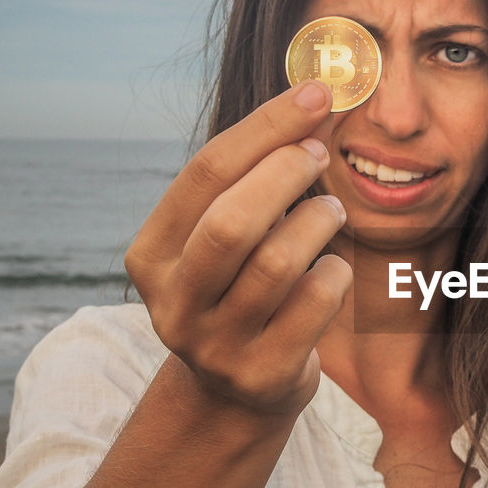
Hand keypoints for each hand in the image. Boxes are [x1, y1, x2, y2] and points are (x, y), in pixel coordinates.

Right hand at [125, 81, 350, 415]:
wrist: (236, 393)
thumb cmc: (240, 289)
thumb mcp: (226, 236)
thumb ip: (253, 176)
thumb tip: (314, 99)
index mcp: (152, 255)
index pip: (206, 172)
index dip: (267, 126)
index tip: (317, 93)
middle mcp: (174, 302)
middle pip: (233, 221)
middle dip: (286, 174)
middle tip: (318, 155)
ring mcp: (216, 344)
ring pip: (279, 263)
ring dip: (319, 221)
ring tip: (329, 211)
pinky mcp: (263, 373)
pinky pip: (315, 302)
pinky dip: (336, 272)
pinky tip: (332, 269)